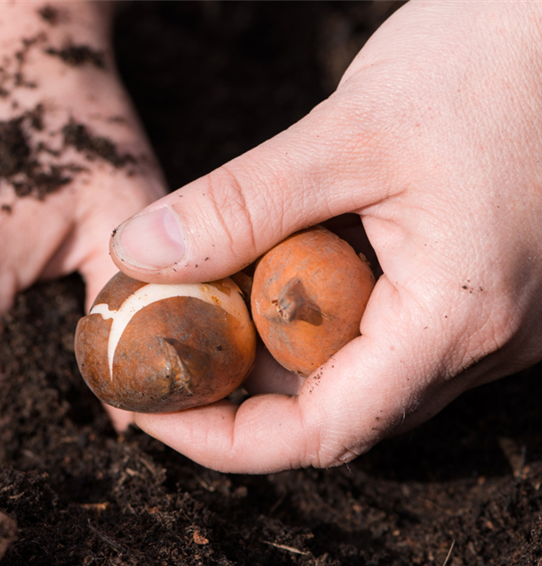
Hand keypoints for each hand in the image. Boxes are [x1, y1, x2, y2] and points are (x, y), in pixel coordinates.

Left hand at [110, 0, 541, 472]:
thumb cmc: (494, 63)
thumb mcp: (350, 133)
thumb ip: (239, 203)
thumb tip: (138, 255)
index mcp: (457, 320)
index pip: (321, 431)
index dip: (219, 436)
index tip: (148, 404)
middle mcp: (480, 341)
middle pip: (331, 405)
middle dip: (233, 384)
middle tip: (160, 337)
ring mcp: (484, 318)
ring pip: (351, 367)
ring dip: (269, 342)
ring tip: (200, 291)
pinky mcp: (473, 286)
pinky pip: (378, 327)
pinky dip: (309, 308)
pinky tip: (267, 260)